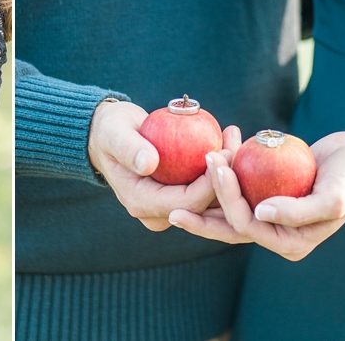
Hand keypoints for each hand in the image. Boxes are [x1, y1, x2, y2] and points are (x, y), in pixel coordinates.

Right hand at [88, 99, 241, 230]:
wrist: (108, 137)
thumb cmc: (110, 131)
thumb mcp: (115, 134)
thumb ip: (129, 148)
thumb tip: (148, 163)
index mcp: (141, 203)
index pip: (187, 203)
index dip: (210, 183)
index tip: (223, 153)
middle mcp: (158, 213)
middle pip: (204, 206)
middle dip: (226, 180)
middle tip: (236, 145)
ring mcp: (171, 207)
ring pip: (211, 200)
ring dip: (228, 173)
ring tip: (235, 138)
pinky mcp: (180, 196)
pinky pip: (207, 189)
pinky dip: (220, 169)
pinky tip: (229, 141)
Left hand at [169, 130, 344, 259]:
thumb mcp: (332, 197)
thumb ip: (298, 212)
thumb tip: (260, 214)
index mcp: (289, 244)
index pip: (245, 226)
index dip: (225, 199)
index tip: (217, 166)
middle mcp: (277, 234)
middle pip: (228, 224)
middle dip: (204, 203)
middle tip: (187, 180)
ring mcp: (271, 215)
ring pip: (230, 206)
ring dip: (214, 185)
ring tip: (206, 155)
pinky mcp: (268, 195)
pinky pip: (241, 187)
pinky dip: (229, 172)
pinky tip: (218, 150)